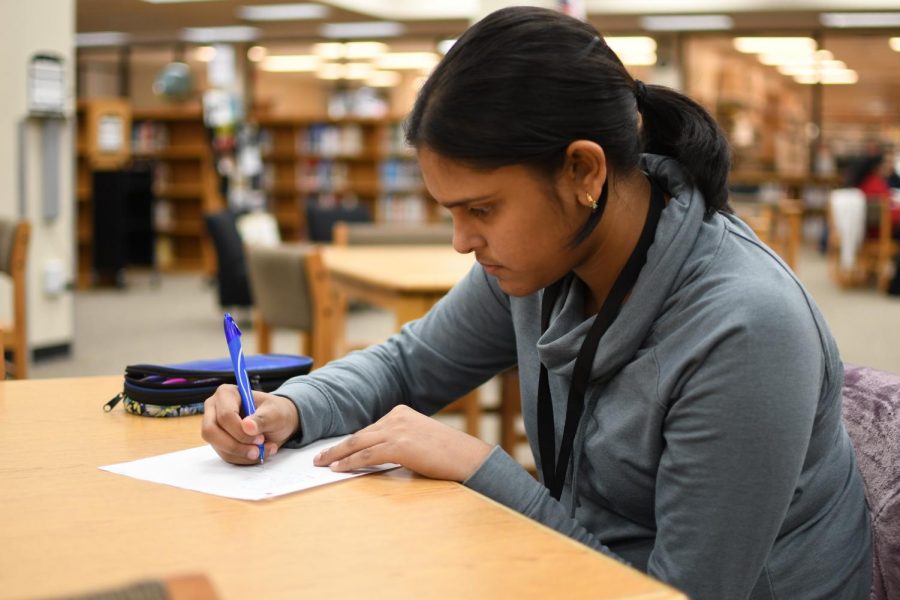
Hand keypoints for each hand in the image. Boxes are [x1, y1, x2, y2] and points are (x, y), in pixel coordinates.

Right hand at [201, 384, 299, 464]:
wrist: (277, 422)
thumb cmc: (275, 412)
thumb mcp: (275, 413)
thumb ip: (262, 419)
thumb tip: (247, 426)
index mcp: (226, 394)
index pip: (225, 415)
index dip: (241, 431)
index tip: (260, 438)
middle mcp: (214, 409)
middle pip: (212, 432)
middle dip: (236, 446)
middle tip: (258, 450)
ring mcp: (214, 426)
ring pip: (219, 447)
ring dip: (243, 454)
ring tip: (264, 450)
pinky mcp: (218, 442)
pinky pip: (225, 455)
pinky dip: (244, 458)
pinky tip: (258, 452)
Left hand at [312, 405, 491, 481]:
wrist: (467, 457)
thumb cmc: (447, 454)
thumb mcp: (419, 440)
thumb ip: (398, 441)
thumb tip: (375, 454)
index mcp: (401, 413)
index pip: (369, 429)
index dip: (350, 442)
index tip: (335, 450)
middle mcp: (397, 416)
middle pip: (359, 433)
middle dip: (337, 447)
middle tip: (319, 457)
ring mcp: (397, 429)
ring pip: (358, 443)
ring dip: (337, 455)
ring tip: (322, 464)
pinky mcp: (399, 445)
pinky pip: (366, 454)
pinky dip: (349, 462)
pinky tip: (338, 469)